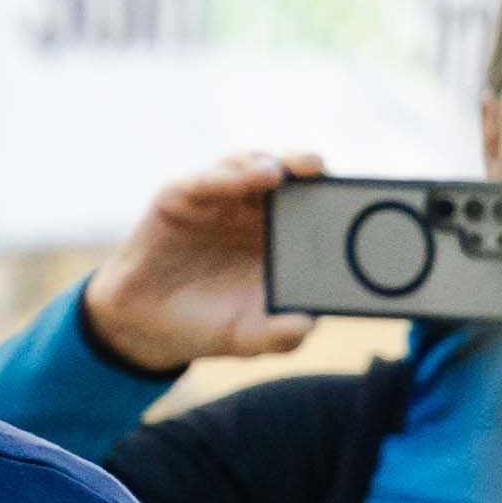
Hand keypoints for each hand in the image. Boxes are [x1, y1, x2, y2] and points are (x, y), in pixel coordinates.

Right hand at [75, 149, 325, 375]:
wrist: (144, 324)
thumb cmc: (207, 325)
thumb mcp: (246, 338)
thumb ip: (278, 335)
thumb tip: (307, 324)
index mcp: (281, 242)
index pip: (315, 208)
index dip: (334, 197)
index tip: (356, 199)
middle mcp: (254, 214)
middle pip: (289, 177)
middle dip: (306, 167)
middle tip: (317, 170)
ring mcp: (219, 201)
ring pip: (250, 166)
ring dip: (268, 165)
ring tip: (279, 174)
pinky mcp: (182, 196)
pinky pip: (206, 179)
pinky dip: (226, 175)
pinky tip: (243, 179)